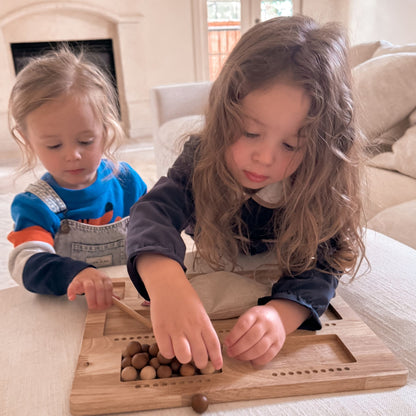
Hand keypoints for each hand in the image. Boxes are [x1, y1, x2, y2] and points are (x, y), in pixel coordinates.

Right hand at [67, 267, 112, 310]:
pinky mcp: (76, 280)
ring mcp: (86, 278)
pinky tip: (72, 298)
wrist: (84, 271)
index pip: (108, 288)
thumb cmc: (95, 280)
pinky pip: (73, 285)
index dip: (108, 298)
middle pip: (99, 288)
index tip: (107, 306)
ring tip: (91, 306)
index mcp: (104, 278)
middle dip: (100, 300)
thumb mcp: (104, 284)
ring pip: (89, 286)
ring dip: (91, 298)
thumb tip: (117, 300)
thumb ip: (109, 292)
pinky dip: (72, 292)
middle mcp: (96, 277)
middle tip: (99, 308)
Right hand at [136, 254, 222, 369]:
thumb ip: (203, 327)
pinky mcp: (161, 330)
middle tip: (197, 360)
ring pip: (183, 357)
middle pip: (200, 355)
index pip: (214, 344)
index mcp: (203, 321)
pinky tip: (170, 346)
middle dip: (200, 362)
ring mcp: (175, 329)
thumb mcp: (199, 310)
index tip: (217, 365)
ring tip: (183, 352)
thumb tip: (206, 347)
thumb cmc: (184, 296)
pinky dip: (169, 353)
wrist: (167, 284)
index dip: (216, 358)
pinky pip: (166, 352)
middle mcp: (191, 326)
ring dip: (184, 358)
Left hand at [224, 299, 308, 365]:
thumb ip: (240, 327)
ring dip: (246, 356)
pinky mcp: (278, 344)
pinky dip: (258, 360)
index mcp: (256, 314)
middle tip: (230, 353)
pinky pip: (268, 355)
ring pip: (259, 348)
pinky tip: (251, 361)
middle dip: (238, 348)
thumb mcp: (249, 315)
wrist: (277, 316)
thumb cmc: (259, 317)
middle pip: (251, 338)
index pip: (243, 325)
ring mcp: (273, 334)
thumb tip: (229, 343)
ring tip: (238, 357)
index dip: (233, 336)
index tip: (227, 343)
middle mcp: (266, 323)